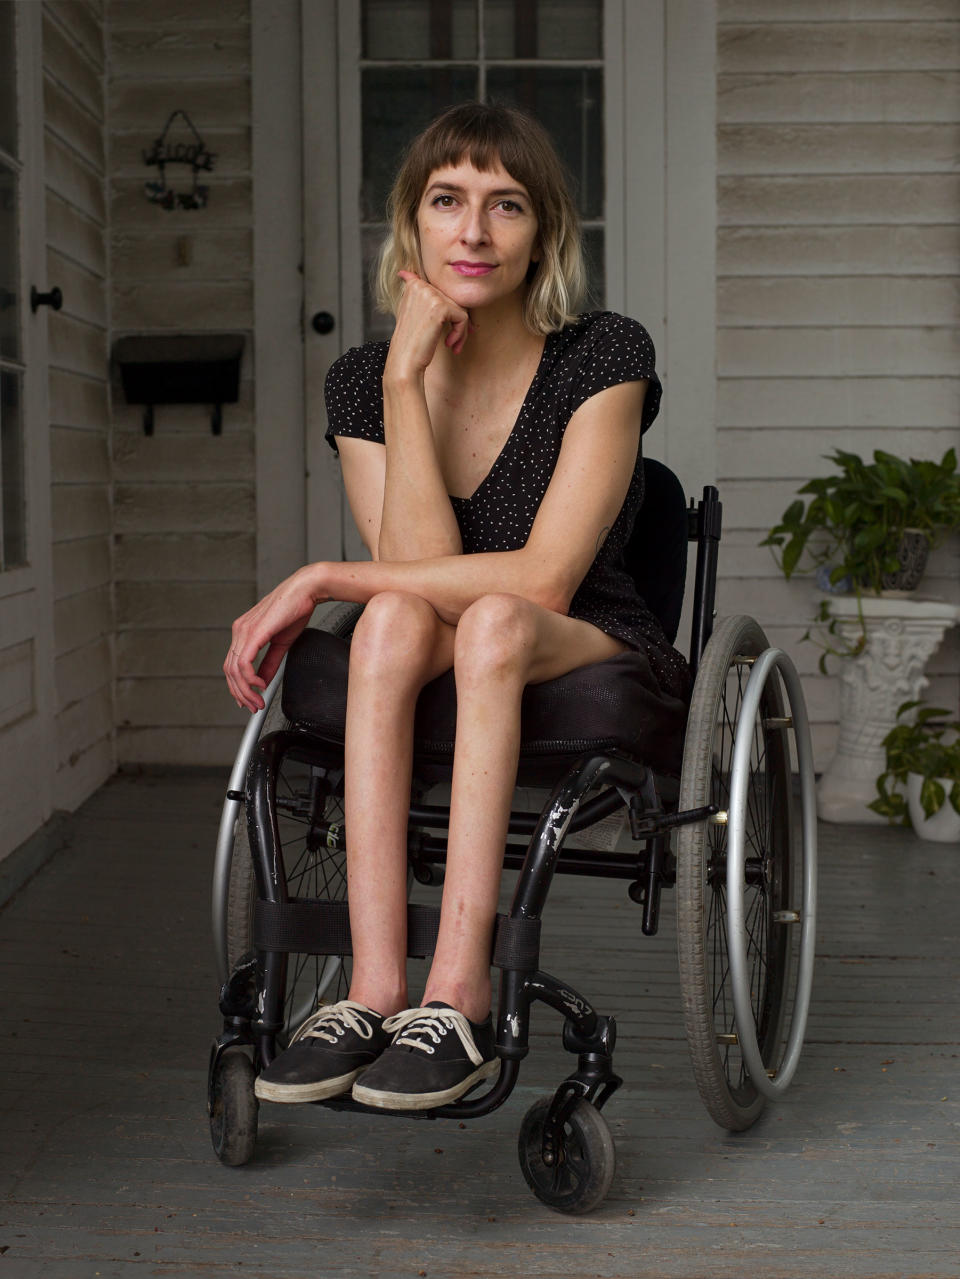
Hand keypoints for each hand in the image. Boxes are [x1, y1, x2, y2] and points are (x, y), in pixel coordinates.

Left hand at [223, 566, 327, 711]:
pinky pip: (244, 662)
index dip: (238, 686)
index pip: (232, 665)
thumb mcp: (281, 643)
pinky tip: (260, 685)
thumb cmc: (295, 609)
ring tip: (258, 700)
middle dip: (240, 693)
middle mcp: (240, 630)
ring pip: (234, 670)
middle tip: (253, 706)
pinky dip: (250, 678)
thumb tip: (262, 680)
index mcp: (244, 631)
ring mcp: (244, 630)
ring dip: (245, 690)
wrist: (306, 590)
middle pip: (229, 671)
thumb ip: (270, 663)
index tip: (248, 699)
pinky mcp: (253, 632)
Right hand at [386, 271, 474, 377]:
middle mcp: (421, 286)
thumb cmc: (410, 342)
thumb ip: (421, 297)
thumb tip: (413, 277)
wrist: (404, 361)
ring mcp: (430, 295)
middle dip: (456, 323)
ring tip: (452, 344)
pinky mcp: (441, 307)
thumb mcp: (412, 313)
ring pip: (460, 309)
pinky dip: (460, 334)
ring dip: (460, 330)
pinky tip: (448, 344)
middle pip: (453, 301)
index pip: (443, 294)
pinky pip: (463, 317)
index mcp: (414, 285)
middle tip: (453, 341)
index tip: (445, 328)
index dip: (448, 313)